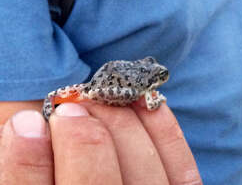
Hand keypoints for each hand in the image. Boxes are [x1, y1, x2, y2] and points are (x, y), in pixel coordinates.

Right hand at [0, 100, 201, 184]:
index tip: (25, 122)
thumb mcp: (46, 183)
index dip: (25, 162)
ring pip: (140, 167)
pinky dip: (160, 127)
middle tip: (69, 109)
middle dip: (79, 137)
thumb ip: (30, 170)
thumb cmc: (75, 182)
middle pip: (93, 183)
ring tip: (100, 100)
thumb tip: (25, 127)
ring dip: (118, 123)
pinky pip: (179, 164)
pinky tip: (142, 103)